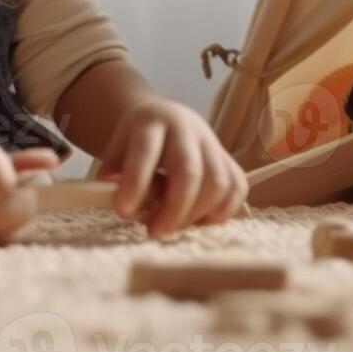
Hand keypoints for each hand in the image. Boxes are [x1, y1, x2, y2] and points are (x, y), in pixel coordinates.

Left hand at [100, 99, 247, 238]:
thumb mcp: (117, 148)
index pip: (146, 152)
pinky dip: (222, 212)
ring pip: (218, 183)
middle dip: (174, 209)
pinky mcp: (229, 159)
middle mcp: (187, 128)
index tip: (123, 212)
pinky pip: (236, 188)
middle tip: (156, 232)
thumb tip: (125, 205)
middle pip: (189, 170)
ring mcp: (212, 143)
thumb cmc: (137, 141)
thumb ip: (116, 175)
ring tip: (174, 227)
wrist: (164, 119)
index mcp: (152, 122)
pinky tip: (199, 222)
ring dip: (197, 214)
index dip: (136, 184)